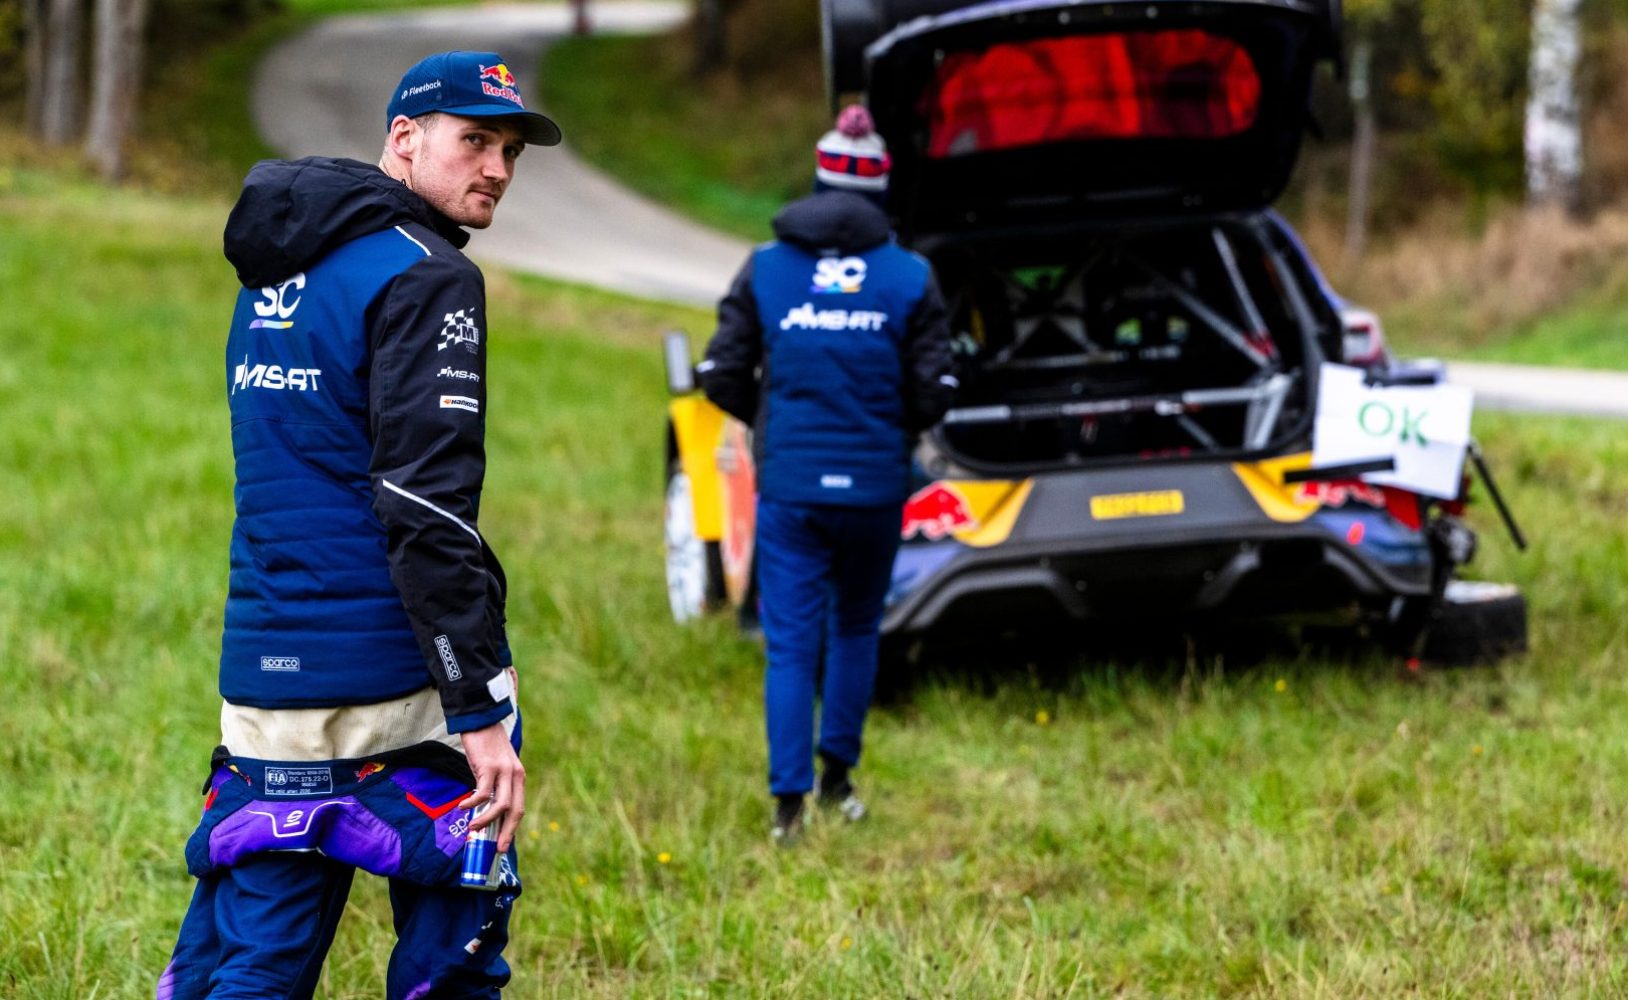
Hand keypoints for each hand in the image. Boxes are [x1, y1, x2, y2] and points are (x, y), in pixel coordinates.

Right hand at [459, 720, 524, 852]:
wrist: (480, 720)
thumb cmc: (485, 746)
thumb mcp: (496, 767)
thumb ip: (495, 786)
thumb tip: (484, 810)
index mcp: (518, 777)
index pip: (519, 808)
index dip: (512, 828)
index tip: (503, 844)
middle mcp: (515, 775)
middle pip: (515, 810)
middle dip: (507, 832)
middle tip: (496, 848)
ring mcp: (503, 771)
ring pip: (501, 804)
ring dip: (487, 820)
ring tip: (473, 828)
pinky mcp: (488, 766)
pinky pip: (483, 792)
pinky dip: (473, 803)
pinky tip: (462, 806)